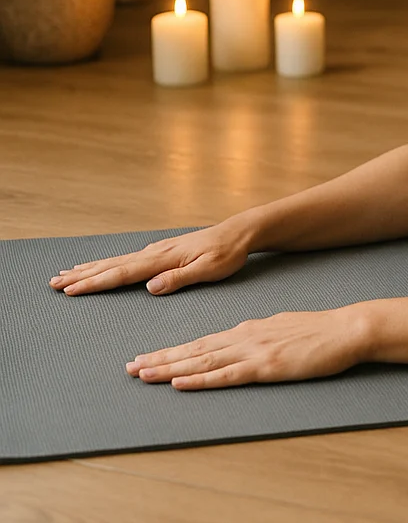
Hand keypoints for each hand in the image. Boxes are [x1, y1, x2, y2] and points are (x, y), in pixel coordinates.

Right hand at [50, 222, 252, 295]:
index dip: (95, 283)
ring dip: (90, 268)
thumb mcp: (209, 270)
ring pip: (115, 261)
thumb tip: (150, 288)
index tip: (71, 290)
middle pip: (111, 266)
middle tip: (54, 283)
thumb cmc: (227, 253)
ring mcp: (156, 251)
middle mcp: (154, 253)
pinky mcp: (161, 251)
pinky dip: (108, 263)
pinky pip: (127, 259)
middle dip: (82, 275)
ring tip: (67, 274)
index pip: (122, 274)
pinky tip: (101, 266)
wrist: (238, 233)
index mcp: (163, 259)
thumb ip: (180, 279)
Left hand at [126, 308, 373, 390]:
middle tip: (130, 366)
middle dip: (160, 358)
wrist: (348, 329)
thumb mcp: (285, 329)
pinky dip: (199, 380)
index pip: (203, 342)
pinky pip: (225, 375)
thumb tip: (245, 344)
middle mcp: (245, 337)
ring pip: (202, 361)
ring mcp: (254, 351)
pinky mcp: (266, 367)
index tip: (148, 357)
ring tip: (142, 374)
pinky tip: (179, 383)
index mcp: (249, 329)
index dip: (173, 351)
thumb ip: (262, 337)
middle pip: (194, 350)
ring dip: (169, 368)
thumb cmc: (322, 332)